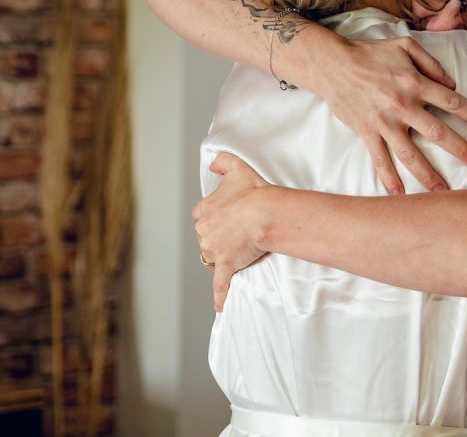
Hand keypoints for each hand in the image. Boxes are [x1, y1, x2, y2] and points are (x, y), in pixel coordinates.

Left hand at [193, 153, 271, 311]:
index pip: (202, 216)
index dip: (214, 217)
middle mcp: (204, 231)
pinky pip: (221, 283)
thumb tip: (212, 164)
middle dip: (218, 239)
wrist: (264, 212)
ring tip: (239, 254)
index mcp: (204, 210)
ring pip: (212, 259)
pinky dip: (220, 295)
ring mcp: (214, 250)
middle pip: (206, 239)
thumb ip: (222, 161)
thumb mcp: (236, 166)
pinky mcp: (226, 265)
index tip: (226, 218)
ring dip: (222, 259)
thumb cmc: (253, 191)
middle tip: (237, 235)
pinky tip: (219, 305)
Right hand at [313, 37, 466, 194]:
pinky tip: (398, 194)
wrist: (333, 65)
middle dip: (460, 148)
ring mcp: (384, 122)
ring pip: (410, 153)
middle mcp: (403, 106)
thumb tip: (450, 84)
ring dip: (428, 173)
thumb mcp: (405, 45)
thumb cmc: (370, 53)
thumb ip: (431, 63)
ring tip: (443, 190)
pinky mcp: (366, 132)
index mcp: (415, 83)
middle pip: (437, 132)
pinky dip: (388, 178)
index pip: (451, 101)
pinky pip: (379, 159)